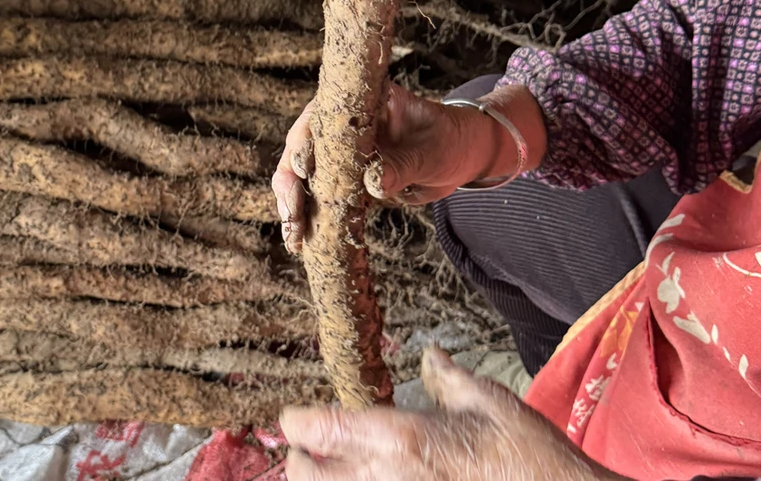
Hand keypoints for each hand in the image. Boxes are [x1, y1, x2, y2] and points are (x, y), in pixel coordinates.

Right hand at [272, 84, 498, 253]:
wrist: (458, 157)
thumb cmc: (445, 139)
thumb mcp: (427, 150)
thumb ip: (401, 164)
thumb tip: (374, 184)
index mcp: (355, 102)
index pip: (319, 117)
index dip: (305, 142)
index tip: (305, 169)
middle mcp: (339, 126)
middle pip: (301, 149)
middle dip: (290, 183)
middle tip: (292, 214)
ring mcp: (339, 154)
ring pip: (303, 178)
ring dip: (295, 207)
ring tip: (294, 237)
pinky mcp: (344, 180)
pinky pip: (321, 198)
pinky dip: (312, 219)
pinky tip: (303, 242)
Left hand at [281, 348, 625, 480]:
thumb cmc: (532, 459)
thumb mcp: (492, 403)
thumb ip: (450, 379)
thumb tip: (430, 356)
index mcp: (403, 440)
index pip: (321, 430)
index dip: (298, 422)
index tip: (293, 417)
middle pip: (306, 478)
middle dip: (302, 462)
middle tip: (311, 451)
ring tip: (337, 473)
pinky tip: (373, 479)